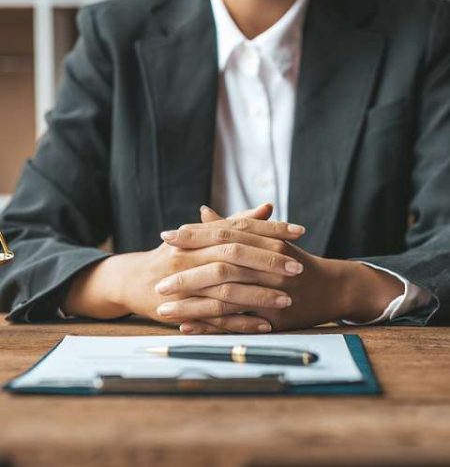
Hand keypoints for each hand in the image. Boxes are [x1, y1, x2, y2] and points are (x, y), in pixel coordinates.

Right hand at [62, 204, 305, 332]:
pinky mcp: (183, 310)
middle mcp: (191, 256)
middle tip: (298, 267)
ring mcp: (185, 284)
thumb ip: (235, 221)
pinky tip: (264, 325)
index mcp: (199, 236)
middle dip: (267, 261)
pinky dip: (240, 322)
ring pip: (226, 288)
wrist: (132, 280)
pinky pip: (215, 318)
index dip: (270, 228)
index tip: (300, 231)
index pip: (239, 227)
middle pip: (233, 255)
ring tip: (287, 299)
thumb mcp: (201, 235)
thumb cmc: (173, 255)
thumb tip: (268, 207)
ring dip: (258, 294)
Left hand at [170, 208, 403, 333]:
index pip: (223, 234)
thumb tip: (202, 211)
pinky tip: (187, 327)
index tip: (166, 237)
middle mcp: (268, 264)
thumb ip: (235, 225)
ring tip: (162, 309)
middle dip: (186, 274)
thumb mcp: (268, 239)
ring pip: (224, 298)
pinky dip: (211, 325)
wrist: (334, 287)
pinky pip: (237, 322)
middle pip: (220, 267)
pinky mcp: (275, 317)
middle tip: (157, 282)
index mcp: (265, 241)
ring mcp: (272, 291)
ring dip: (192, 305)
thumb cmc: (295, 260)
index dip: (194, 236)